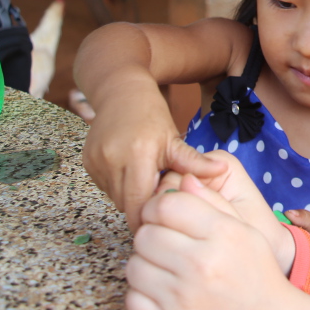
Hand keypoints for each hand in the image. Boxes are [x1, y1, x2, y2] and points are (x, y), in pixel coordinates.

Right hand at [80, 86, 229, 230]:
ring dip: (129, 196)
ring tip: (145, 179)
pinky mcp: (87, 162)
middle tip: (157, 199)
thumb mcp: (174, 138)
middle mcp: (112, 160)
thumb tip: (223, 170)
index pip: (139, 204)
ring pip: (114, 197)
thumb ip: (195, 161)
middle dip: (141, 207)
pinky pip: (104, 186)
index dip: (150, 216)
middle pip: (126, 205)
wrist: (120, 91)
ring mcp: (96, 162)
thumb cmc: (150, 114)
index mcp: (138, 155)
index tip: (164, 218)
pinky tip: (129, 171)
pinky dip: (117, 185)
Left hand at [126, 174, 309, 309]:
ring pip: (134, 266)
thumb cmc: (254, 272)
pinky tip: (162, 291)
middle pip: (146, 234)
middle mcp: (201, 265)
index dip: (158, 205)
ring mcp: (182, 298)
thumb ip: (213, 202)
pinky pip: (133, 298)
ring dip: (146, 264)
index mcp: (222, 235)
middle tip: (166, 242)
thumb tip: (183, 179)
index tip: (162, 213)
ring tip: (165, 268)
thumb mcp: (244, 229)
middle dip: (152, 234)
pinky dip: (142, 294)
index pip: (167, 205)